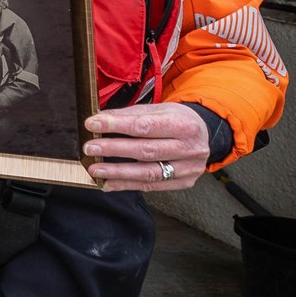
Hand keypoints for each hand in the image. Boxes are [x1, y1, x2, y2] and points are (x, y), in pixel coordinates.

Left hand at [84, 103, 211, 191]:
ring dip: (118, 173)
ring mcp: (188, 168)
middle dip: (114, 149)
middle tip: (90, 148)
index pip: (145, 126)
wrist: (205, 135)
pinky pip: (151, 186)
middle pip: (146, 150)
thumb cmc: (176, 120)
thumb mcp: (158, 110)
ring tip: (95, 170)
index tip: (92, 124)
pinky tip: (108, 184)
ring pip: (148, 173)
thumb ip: (129, 115)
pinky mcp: (184, 182)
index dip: (116, 125)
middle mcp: (189, 148)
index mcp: (183, 124)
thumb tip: (99, 118)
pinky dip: (127, 185)